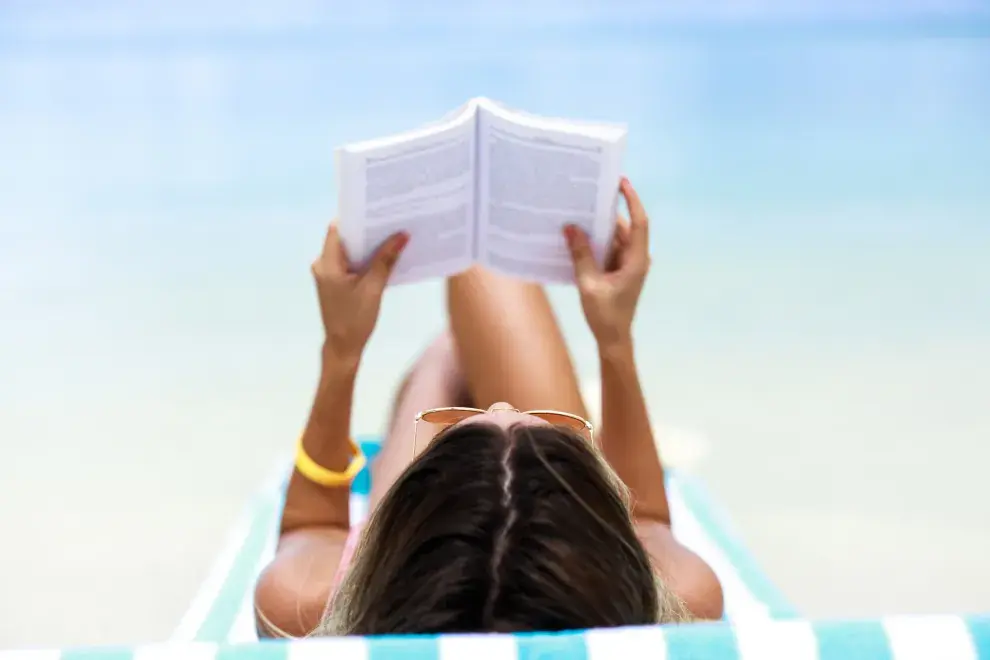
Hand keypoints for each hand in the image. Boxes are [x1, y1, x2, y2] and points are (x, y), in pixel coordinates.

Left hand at [312, 222, 407, 361]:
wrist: (343, 347)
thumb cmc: (355, 319)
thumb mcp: (373, 288)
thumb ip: (386, 260)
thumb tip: (402, 236)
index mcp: (327, 263)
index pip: (338, 229)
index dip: (356, 218)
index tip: (376, 210)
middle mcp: (323, 264)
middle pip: (344, 238)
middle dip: (366, 231)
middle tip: (389, 221)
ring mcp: (328, 274)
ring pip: (349, 251)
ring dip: (367, 245)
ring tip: (390, 236)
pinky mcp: (335, 282)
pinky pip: (350, 263)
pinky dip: (365, 259)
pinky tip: (384, 257)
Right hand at [564, 177, 650, 349]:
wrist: (614, 339)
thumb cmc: (605, 315)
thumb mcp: (588, 284)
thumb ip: (581, 255)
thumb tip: (571, 227)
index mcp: (636, 260)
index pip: (639, 222)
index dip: (632, 200)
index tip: (621, 182)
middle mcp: (636, 259)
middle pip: (625, 227)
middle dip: (608, 211)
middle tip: (589, 193)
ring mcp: (628, 265)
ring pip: (615, 238)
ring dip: (599, 228)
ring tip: (579, 211)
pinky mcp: (619, 271)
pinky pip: (609, 249)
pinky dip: (596, 242)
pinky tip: (578, 236)